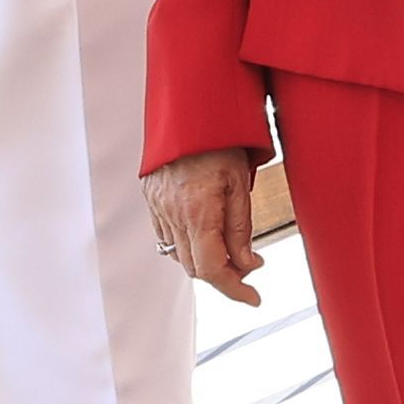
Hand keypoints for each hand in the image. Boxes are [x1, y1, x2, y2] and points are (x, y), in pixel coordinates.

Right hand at [147, 148, 266, 304]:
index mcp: (197, 210)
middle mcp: (172, 213)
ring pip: (178, 254)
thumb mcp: (240, 183)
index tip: (252, 298)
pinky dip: (185, 244)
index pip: (212, 269)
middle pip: (194, 268)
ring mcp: (157, 205)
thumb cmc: (218, 137)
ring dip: (203, 261)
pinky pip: (165, 236)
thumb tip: (247, 264)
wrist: (188, 106)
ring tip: (229, 250)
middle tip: (248, 268)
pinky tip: (203, 234)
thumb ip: (241, 228)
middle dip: (223, 276)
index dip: (234, 290)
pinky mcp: (151, 197)